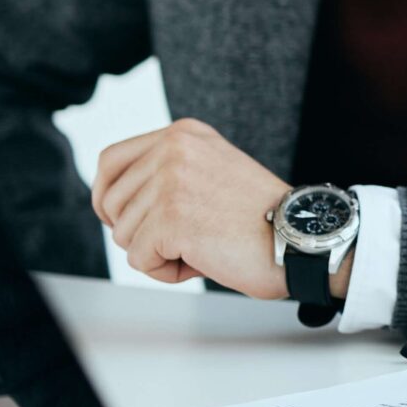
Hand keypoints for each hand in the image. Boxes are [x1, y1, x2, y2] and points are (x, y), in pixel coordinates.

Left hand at [92, 119, 289, 297]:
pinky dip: (167, 272)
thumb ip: (169, 170)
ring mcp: (170, 182)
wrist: (301, 237)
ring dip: (158, 253)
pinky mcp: (170, 218)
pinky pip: (139, 260)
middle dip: (139, 231)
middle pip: (112, 203)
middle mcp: (174, 149)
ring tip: (203, 247)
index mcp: (184, 134)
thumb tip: (114, 200)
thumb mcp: (212, 169)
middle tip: (186, 238)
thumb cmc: (263, 217)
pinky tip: (203, 260)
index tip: (117, 218)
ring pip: (123, 235)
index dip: (105, 197)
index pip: (110, 160)